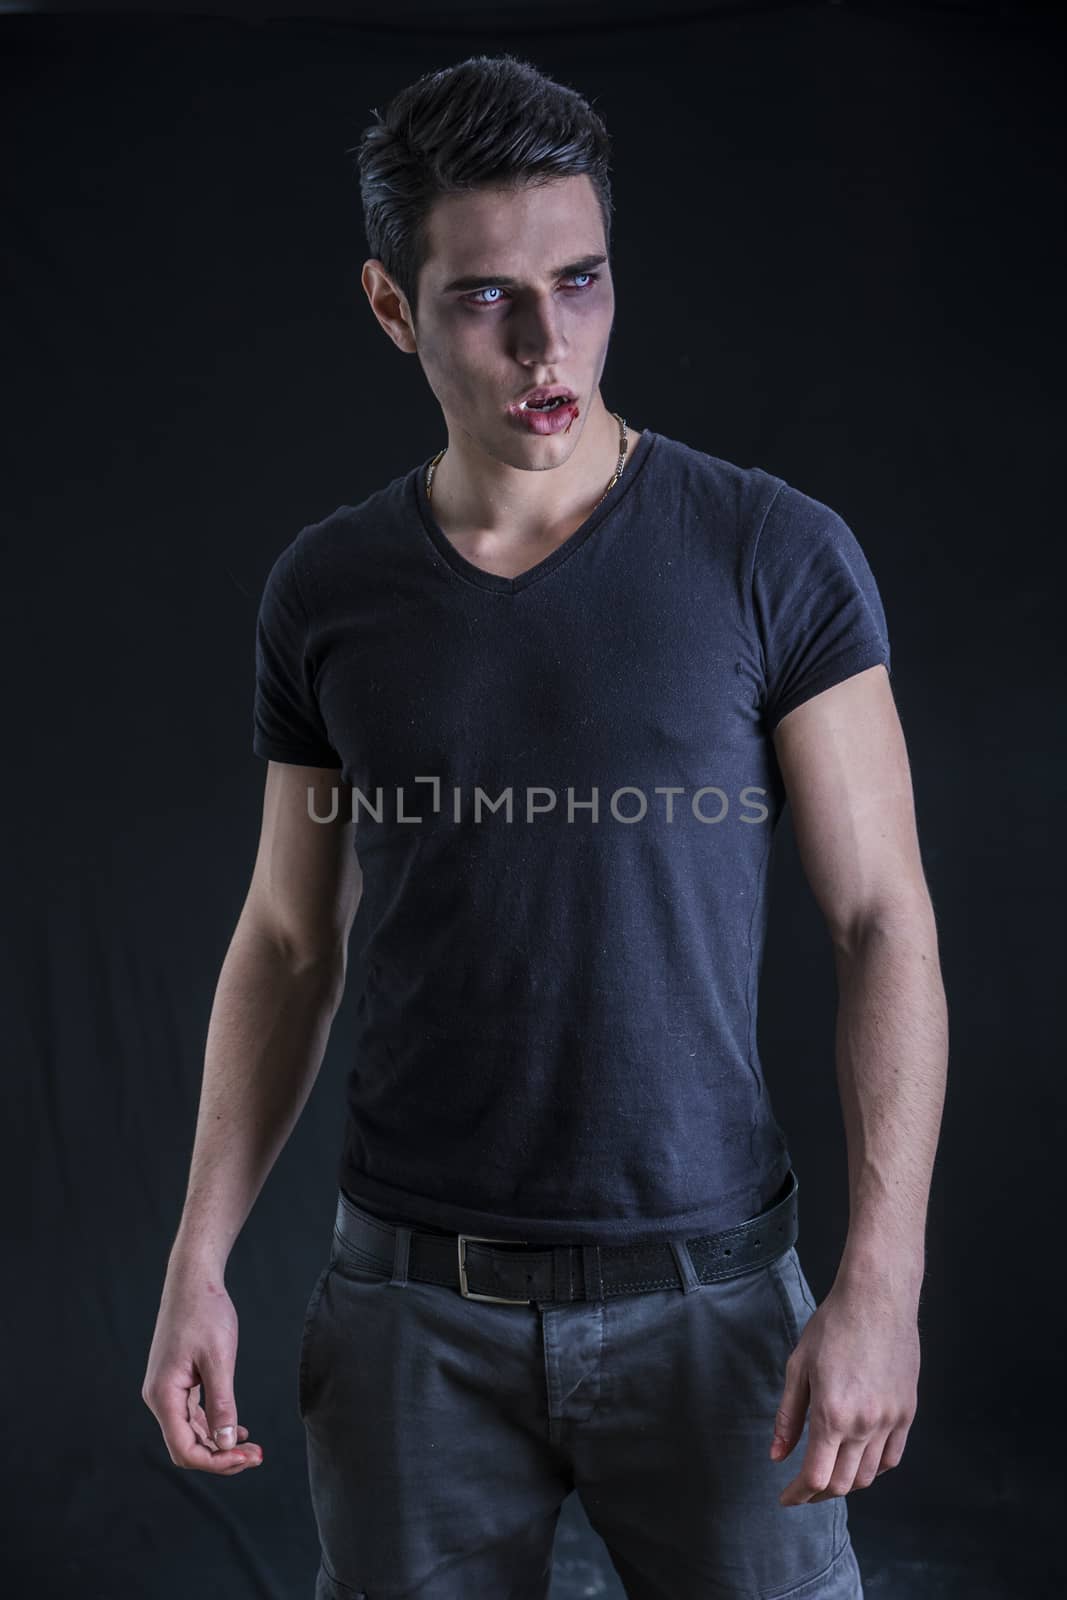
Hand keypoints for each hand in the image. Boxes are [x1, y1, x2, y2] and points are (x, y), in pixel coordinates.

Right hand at [142, 1262, 263, 1474]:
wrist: (192, 1281)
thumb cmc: (205, 1313)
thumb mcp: (219, 1358)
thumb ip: (222, 1403)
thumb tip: (227, 1444)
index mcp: (163, 1395)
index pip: (185, 1449)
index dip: (217, 1462)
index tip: (248, 1458)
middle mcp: (159, 1398)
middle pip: (187, 1446)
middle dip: (221, 1457)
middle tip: (257, 1456)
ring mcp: (166, 1390)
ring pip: (190, 1433)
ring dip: (219, 1444)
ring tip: (252, 1448)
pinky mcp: (176, 1382)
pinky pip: (192, 1416)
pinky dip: (214, 1426)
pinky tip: (237, 1429)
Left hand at [769, 1276, 918, 1504]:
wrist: (877, 1298)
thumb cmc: (833, 1325)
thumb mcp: (799, 1367)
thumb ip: (788, 1417)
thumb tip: (777, 1456)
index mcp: (832, 1414)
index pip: (816, 1477)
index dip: (798, 1495)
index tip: (785, 1499)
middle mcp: (864, 1424)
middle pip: (843, 1483)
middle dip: (818, 1493)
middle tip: (802, 1489)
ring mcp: (890, 1420)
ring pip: (869, 1475)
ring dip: (846, 1483)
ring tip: (829, 1474)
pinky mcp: (907, 1412)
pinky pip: (892, 1457)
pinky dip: (874, 1468)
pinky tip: (859, 1459)